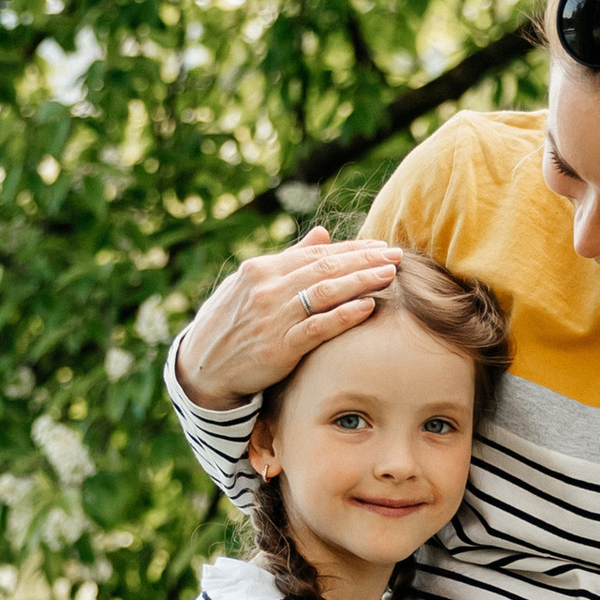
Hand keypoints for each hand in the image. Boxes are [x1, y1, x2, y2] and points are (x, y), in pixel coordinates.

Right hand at [175, 224, 400, 405]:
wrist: (203, 366)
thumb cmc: (232, 323)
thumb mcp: (252, 284)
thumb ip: (290, 259)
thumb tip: (323, 233)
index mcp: (261, 268)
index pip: (316, 253)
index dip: (352, 248)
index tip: (381, 245)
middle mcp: (266, 288)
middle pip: (325, 268)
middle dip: (365, 259)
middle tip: (396, 254)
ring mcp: (272, 317)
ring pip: (325, 293)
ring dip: (361, 281)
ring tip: (390, 274)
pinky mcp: (278, 347)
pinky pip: (317, 327)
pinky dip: (344, 315)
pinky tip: (368, 306)